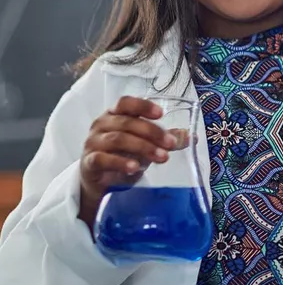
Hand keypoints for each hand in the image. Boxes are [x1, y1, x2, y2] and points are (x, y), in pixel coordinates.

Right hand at [78, 96, 177, 226]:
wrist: (100, 181)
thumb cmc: (123, 155)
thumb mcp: (147, 144)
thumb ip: (166, 138)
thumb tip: (191, 136)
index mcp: (115, 115)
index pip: (126, 103)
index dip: (143, 106)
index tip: (161, 114)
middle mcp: (102, 125)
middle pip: (127, 123)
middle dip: (152, 132)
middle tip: (171, 144)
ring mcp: (93, 143)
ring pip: (118, 139)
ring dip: (143, 147)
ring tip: (162, 158)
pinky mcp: (89, 162)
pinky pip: (103, 159)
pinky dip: (120, 162)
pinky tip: (135, 167)